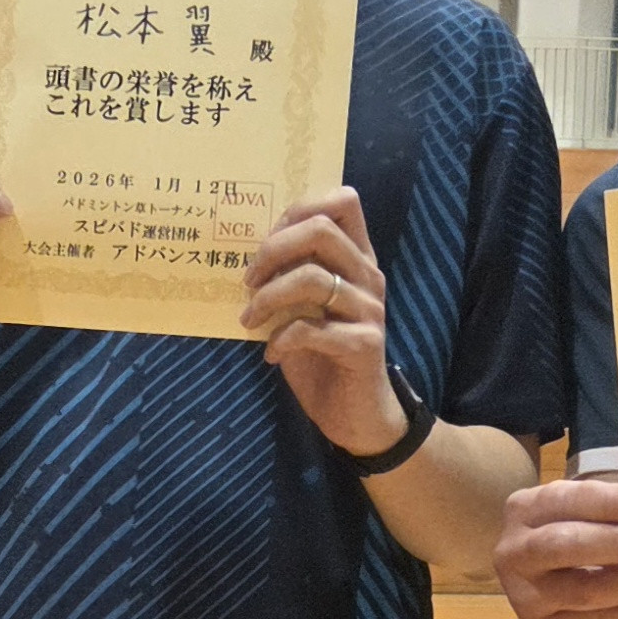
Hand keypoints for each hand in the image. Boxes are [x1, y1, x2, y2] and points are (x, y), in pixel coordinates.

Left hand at [247, 187, 400, 454]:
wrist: (357, 417)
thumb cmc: (323, 359)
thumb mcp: (303, 310)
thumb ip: (289, 276)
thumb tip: (248, 254)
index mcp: (356, 259)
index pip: (342, 201)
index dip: (298, 210)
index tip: (266, 242)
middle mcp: (367, 277)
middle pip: (321, 230)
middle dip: (273, 250)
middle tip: (249, 281)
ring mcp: (369, 310)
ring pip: (313, 278)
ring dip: (268, 298)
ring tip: (250, 320)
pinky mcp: (364, 345)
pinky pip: (312, 329)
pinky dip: (281, 339)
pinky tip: (272, 354)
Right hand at [494, 476, 617, 618]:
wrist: (565, 599)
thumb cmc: (587, 542)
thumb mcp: (591, 516)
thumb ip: (616, 512)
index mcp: (524, 509)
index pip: (567, 500)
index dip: (611, 502)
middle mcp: (513, 551)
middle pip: (567, 544)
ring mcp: (523, 596)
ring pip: (583, 590)